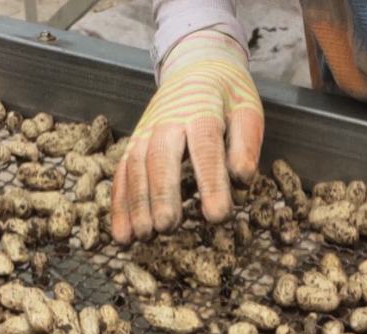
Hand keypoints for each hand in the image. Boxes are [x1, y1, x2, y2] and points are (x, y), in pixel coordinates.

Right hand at [111, 30, 263, 242]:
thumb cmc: (226, 97)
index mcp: (201, 109)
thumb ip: (246, 143)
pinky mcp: (134, 144)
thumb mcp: (246, 110)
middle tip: (166, 227)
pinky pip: (122, 175)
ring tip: (143, 236)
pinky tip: (123, 235)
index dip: (210, 180)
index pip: (205, 145)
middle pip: (161, 156)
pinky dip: (119, 206)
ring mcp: (146, 131)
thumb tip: (242, 178)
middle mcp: (168, 120)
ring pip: (136, 166)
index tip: (217, 216)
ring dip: (136, 203)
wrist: (195, 65)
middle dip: (162, 193)